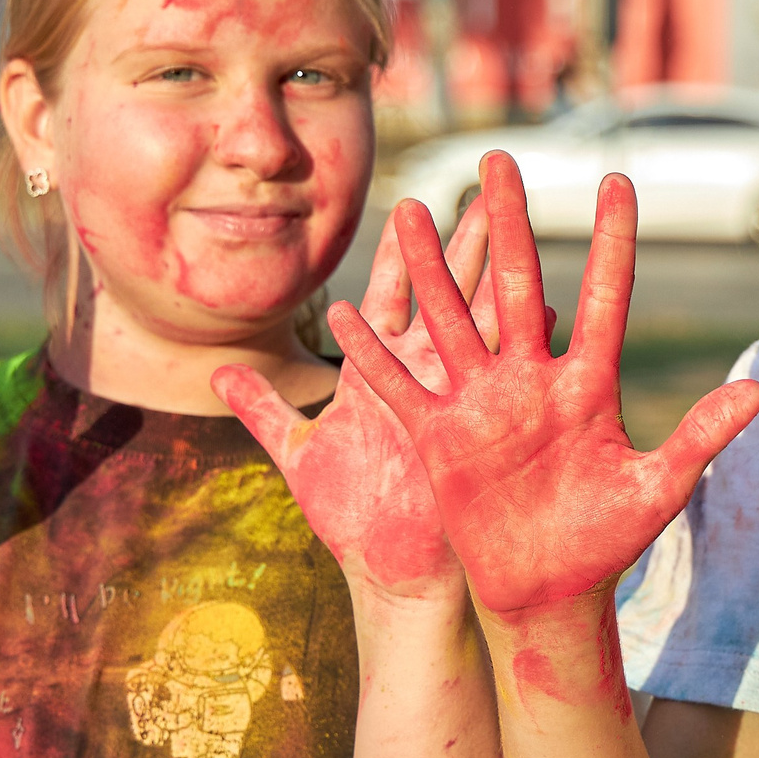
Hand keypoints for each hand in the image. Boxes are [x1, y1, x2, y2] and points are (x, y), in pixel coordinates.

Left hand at [212, 197, 501, 602]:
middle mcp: (424, 374)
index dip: (404, 248)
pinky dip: (517, 352)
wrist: (398, 580)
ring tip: (510, 218)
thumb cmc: (355, 522)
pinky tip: (543, 314)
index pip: (394, 292)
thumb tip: (215, 373)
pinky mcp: (469, 435)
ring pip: (479, 317)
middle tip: (496, 177)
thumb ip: (259, 409)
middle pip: (450, 286)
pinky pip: (497, 386)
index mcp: (384, 372)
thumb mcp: (296, 457)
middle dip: (472, 233)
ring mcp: (453, 399)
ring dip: (491, 267)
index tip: (422, 199)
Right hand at [331, 151, 758, 615]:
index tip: (617, 180)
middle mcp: (531, 380)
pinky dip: (373, 356)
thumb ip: (700, 437)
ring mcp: (481, 404)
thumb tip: (757, 392)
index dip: (613, 241)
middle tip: (497, 160)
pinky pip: (400, 389)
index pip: (606, 296)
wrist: (549, 593)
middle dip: (505, 222)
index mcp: (588, 385)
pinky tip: (344, 314)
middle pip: (515, 284)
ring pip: (450, 320)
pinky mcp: (440, 438)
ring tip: (411, 207)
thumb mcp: (658, 490)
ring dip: (428, 266)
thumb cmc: (608, 543)